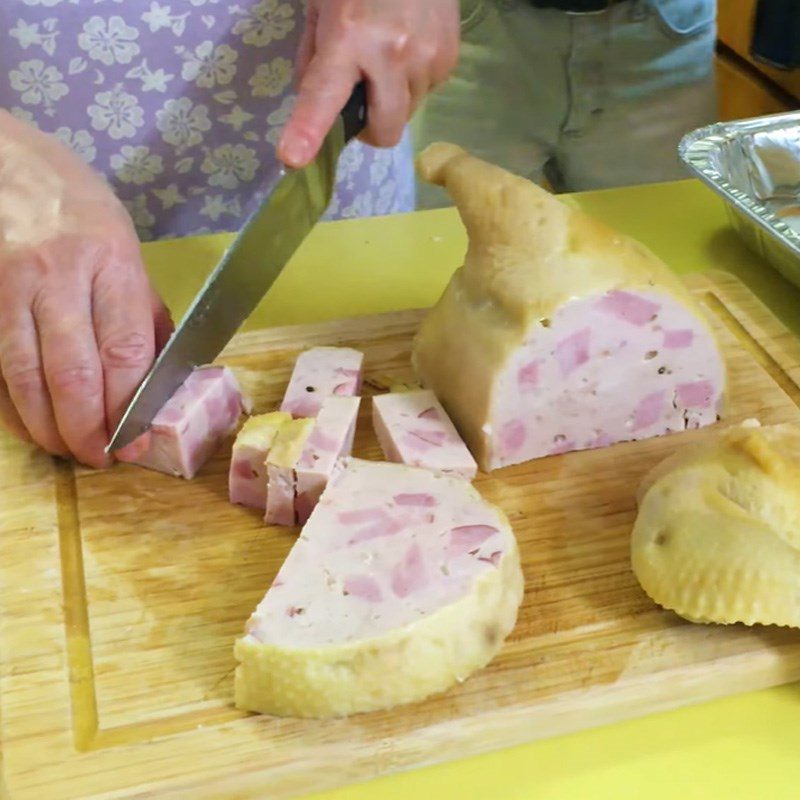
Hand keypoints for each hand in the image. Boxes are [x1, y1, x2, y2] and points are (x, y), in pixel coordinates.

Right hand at [0, 111, 172, 466]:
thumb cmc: (74, 200)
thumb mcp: (125, 243)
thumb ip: (143, 308)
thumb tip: (161, 370)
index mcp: (110, 262)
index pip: (123, 350)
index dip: (128, 406)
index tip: (137, 442)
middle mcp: (57, 277)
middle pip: (72, 372)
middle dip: (88, 429)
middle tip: (101, 458)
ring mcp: (9, 289)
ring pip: (25, 376)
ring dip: (48, 427)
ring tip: (69, 451)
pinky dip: (12, 406)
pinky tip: (30, 426)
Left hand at [278, 0, 459, 167]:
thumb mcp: (321, 6)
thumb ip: (313, 58)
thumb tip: (314, 101)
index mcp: (348, 37)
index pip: (324, 95)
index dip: (308, 130)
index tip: (293, 158)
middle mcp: (391, 54)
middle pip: (385, 131)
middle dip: (371, 128)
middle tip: (360, 101)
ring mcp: (427, 59)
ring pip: (407, 112)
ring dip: (393, 99)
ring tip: (387, 55)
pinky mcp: (449, 59)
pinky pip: (426, 92)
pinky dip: (413, 81)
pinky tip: (409, 46)